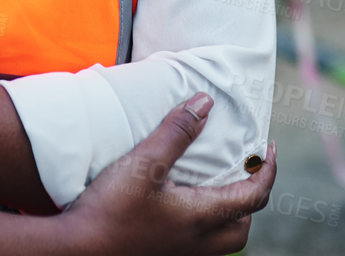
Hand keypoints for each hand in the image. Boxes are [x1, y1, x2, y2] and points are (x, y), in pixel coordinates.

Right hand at [51, 93, 275, 255]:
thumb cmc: (111, 208)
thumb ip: (177, 132)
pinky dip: (204, 222)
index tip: (267, 147)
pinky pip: (200, 242)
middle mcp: (198, 241)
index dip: (266, 170)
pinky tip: (181, 203)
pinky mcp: (163, 253)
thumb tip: (205, 103)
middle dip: (251, 197)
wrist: (76, 248)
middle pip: (243, 225)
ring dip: (228, 213)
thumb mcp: (144, 162)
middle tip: (243, 168)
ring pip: (222, 239)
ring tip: (214, 185)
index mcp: (201, 217)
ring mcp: (180, 252)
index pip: (253, 196)